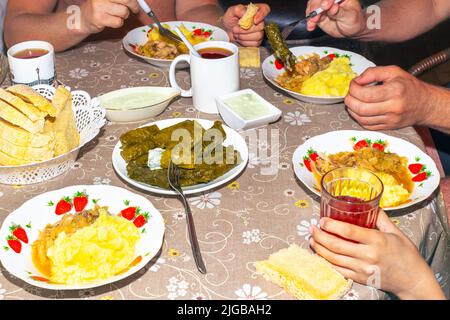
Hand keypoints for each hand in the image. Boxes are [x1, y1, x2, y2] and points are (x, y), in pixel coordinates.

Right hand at [80, 0, 139, 33]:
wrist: (83, 17)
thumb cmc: (100, 7)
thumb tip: (136, 1)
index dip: (133, 0)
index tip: (135, 2)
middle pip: (126, 0)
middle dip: (133, 5)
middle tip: (135, 9)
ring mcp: (99, 6)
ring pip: (124, 12)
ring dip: (123, 16)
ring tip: (117, 15)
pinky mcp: (99, 18)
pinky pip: (118, 22)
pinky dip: (118, 23)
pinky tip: (111, 21)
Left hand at [222, 3, 269, 46]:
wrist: (226, 30)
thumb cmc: (230, 19)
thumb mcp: (231, 11)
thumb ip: (238, 9)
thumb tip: (245, 12)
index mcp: (256, 10)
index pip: (265, 9)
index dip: (261, 15)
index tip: (254, 21)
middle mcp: (260, 20)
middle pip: (261, 26)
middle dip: (246, 29)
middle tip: (235, 29)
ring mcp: (260, 31)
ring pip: (258, 36)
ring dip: (244, 36)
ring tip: (236, 34)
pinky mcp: (257, 41)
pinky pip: (255, 43)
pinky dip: (245, 42)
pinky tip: (240, 38)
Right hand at [306, 0, 366, 37]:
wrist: (351, 30)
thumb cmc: (354, 20)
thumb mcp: (350, 16)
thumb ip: (340, 12)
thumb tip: (333, 7)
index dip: (326, 0)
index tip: (326, 6)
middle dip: (316, 6)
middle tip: (317, 15)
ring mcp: (323, 6)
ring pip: (313, 5)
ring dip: (311, 14)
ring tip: (313, 21)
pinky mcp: (319, 14)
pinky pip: (311, 16)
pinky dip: (310, 21)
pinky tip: (311, 25)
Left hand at [309, 211, 445, 298]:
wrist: (413, 280)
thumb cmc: (406, 255)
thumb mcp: (396, 232)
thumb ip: (380, 218)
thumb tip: (370, 204)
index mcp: (377, 241)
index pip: (349, 231)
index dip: (332, 225)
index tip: (322, 220)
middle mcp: (368, 256)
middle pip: (336, 245)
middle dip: (320, 236)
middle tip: (312, 228)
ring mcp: (362, 269)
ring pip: (334, 259)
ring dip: (319, 248)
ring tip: (312, 239)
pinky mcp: (360, 279)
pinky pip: (338, 270)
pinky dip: (326, 261)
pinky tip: (320, 254)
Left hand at [345, 66, 429, 129]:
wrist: (425, 104)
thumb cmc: (409, 86)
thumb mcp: (394, 72)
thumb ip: (373, 73)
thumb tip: (357, 80)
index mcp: (395, 91)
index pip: (365, 94)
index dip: (353, 89)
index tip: (353, 84)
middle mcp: (393, 107)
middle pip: (361, 108)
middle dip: (349, 100)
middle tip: (350, 94)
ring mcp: (390, 120)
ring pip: (361, 119)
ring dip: (352, 109)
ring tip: (354, 101)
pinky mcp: (388, 127)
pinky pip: (366, 125)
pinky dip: (358, 117)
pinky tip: (359, 110)